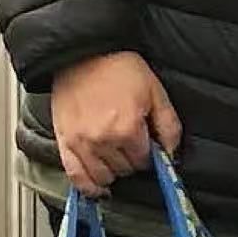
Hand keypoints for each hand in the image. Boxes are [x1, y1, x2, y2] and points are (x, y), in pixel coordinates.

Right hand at [51, 52, 181, 197]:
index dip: (147, 153)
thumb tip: (173, 154)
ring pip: (103, 178)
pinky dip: (88, 187)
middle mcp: (103, 140)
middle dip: (129, 159)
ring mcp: (82, 144)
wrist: (82, 49)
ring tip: (112, 154)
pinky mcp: (65, 142)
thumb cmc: (116, 66)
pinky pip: (76, 178)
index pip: (144, 161)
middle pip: (124, 170)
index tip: (144, 142)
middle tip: (127, 141)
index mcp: (127, 128)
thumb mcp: (154, 90)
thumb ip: (169, 126)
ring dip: (111, 171)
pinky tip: (97, 187)